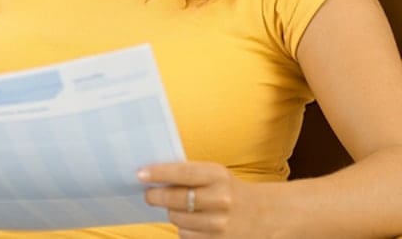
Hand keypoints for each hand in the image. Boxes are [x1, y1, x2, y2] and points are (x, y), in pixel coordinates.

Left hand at [139, 161, 278, 236]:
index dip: (158, 174)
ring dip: (174, 215)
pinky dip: (185, 230)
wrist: (267, 214)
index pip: (182, 173)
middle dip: (156, 197)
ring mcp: (221, 224)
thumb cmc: (229, 190)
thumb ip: (187, 175)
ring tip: (185, 210)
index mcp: (218, 176)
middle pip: (174, 201)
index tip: (139, 174)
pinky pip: (186, 236)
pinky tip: (196, 224)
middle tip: (150, 195)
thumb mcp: (215, 175)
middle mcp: (221, 200)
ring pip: (177, 220)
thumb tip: (149, 177)